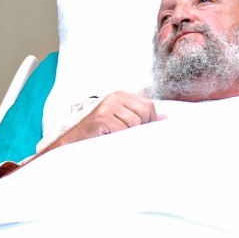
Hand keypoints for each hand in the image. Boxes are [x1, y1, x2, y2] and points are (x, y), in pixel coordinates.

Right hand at [45, 91, 162, 150]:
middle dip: (142, 127)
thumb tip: (164, 119)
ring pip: (135, 122)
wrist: (74, 141)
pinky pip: (124, 130)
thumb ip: (140, 117)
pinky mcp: (102, 117)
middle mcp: (114, 97)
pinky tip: (111, 139)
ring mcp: (108, 106)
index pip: (148, 105)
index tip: (141, 131)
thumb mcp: (121, 121)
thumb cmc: (100, 133)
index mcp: (121, 96)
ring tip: (117, 137)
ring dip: (129, 135)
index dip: (149, 121)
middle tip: (129, 136)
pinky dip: (121, 138)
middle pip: (145, 112)